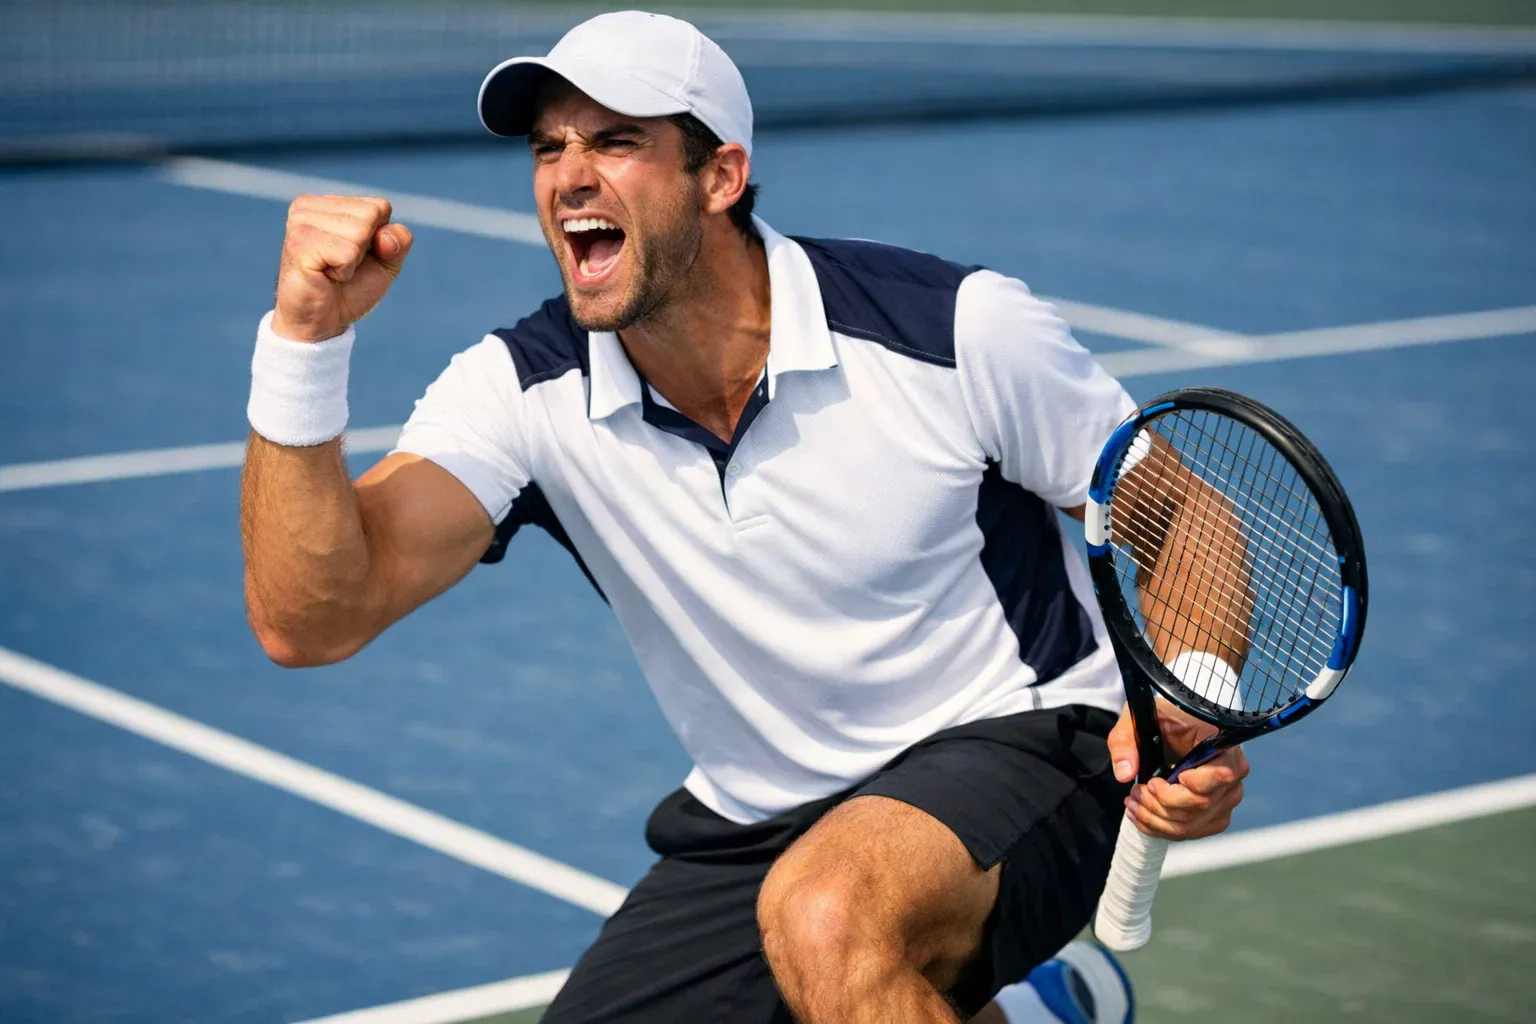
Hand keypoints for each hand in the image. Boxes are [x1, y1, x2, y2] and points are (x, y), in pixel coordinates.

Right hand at [272, 194, 413, 341]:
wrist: (323, 321)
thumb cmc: (351, 288)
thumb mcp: (387, 263)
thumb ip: (399, 241)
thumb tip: (386, 237)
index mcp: (329, 203)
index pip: (380, 206)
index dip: (379, 239)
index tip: (356, 256)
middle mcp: (310, 206)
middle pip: (370, 216)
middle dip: (365, 250)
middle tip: (341, 265)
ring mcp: (301, 222)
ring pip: (359, 232)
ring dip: (352, 261)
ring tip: (331, 270)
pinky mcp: (298, 243)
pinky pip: (347, 252)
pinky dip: (344, 271)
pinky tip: (324, 275)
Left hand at [1106, 699, 1248, 840]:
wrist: (1177, 728)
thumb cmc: (1165, 721)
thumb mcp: (1139, 720)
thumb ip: (1126, 741)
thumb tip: (1125, 774)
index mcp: (1224, 749)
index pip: (1220, 777)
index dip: (1187, 785)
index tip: (1155, 780)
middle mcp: (1233, 778)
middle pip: (1199, 806)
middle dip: (1159, 803)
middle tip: (1136, 790)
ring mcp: (1226, 801)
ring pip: (1191, 824)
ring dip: (1155, 818)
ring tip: (1133, 801)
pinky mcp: (1215, 816)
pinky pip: (1190, 833)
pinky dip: (1161, 828)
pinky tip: (1142, 815)